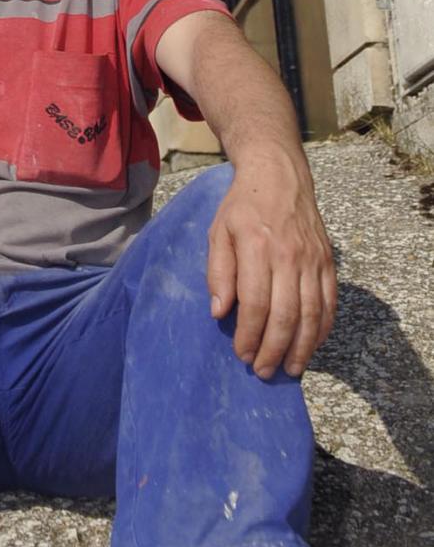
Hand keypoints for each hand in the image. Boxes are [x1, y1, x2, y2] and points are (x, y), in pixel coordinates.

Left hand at [207, 157, 336, 378]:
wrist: (278, 176)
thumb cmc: (242, 206)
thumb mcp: (218, 231)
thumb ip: (218, 272)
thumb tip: (219, 312)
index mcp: (257, 247)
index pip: (256, 303)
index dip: (249, 334)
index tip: (241, 354)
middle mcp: (289, 255)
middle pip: (286, 315)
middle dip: (274, 349)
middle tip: (263, 370)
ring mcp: (313, 259)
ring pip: (312, 314)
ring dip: (302, 348)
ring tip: (290, 369)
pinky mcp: (328, 261)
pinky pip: (330, 302)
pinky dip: (323, 329)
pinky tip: (312, 346)